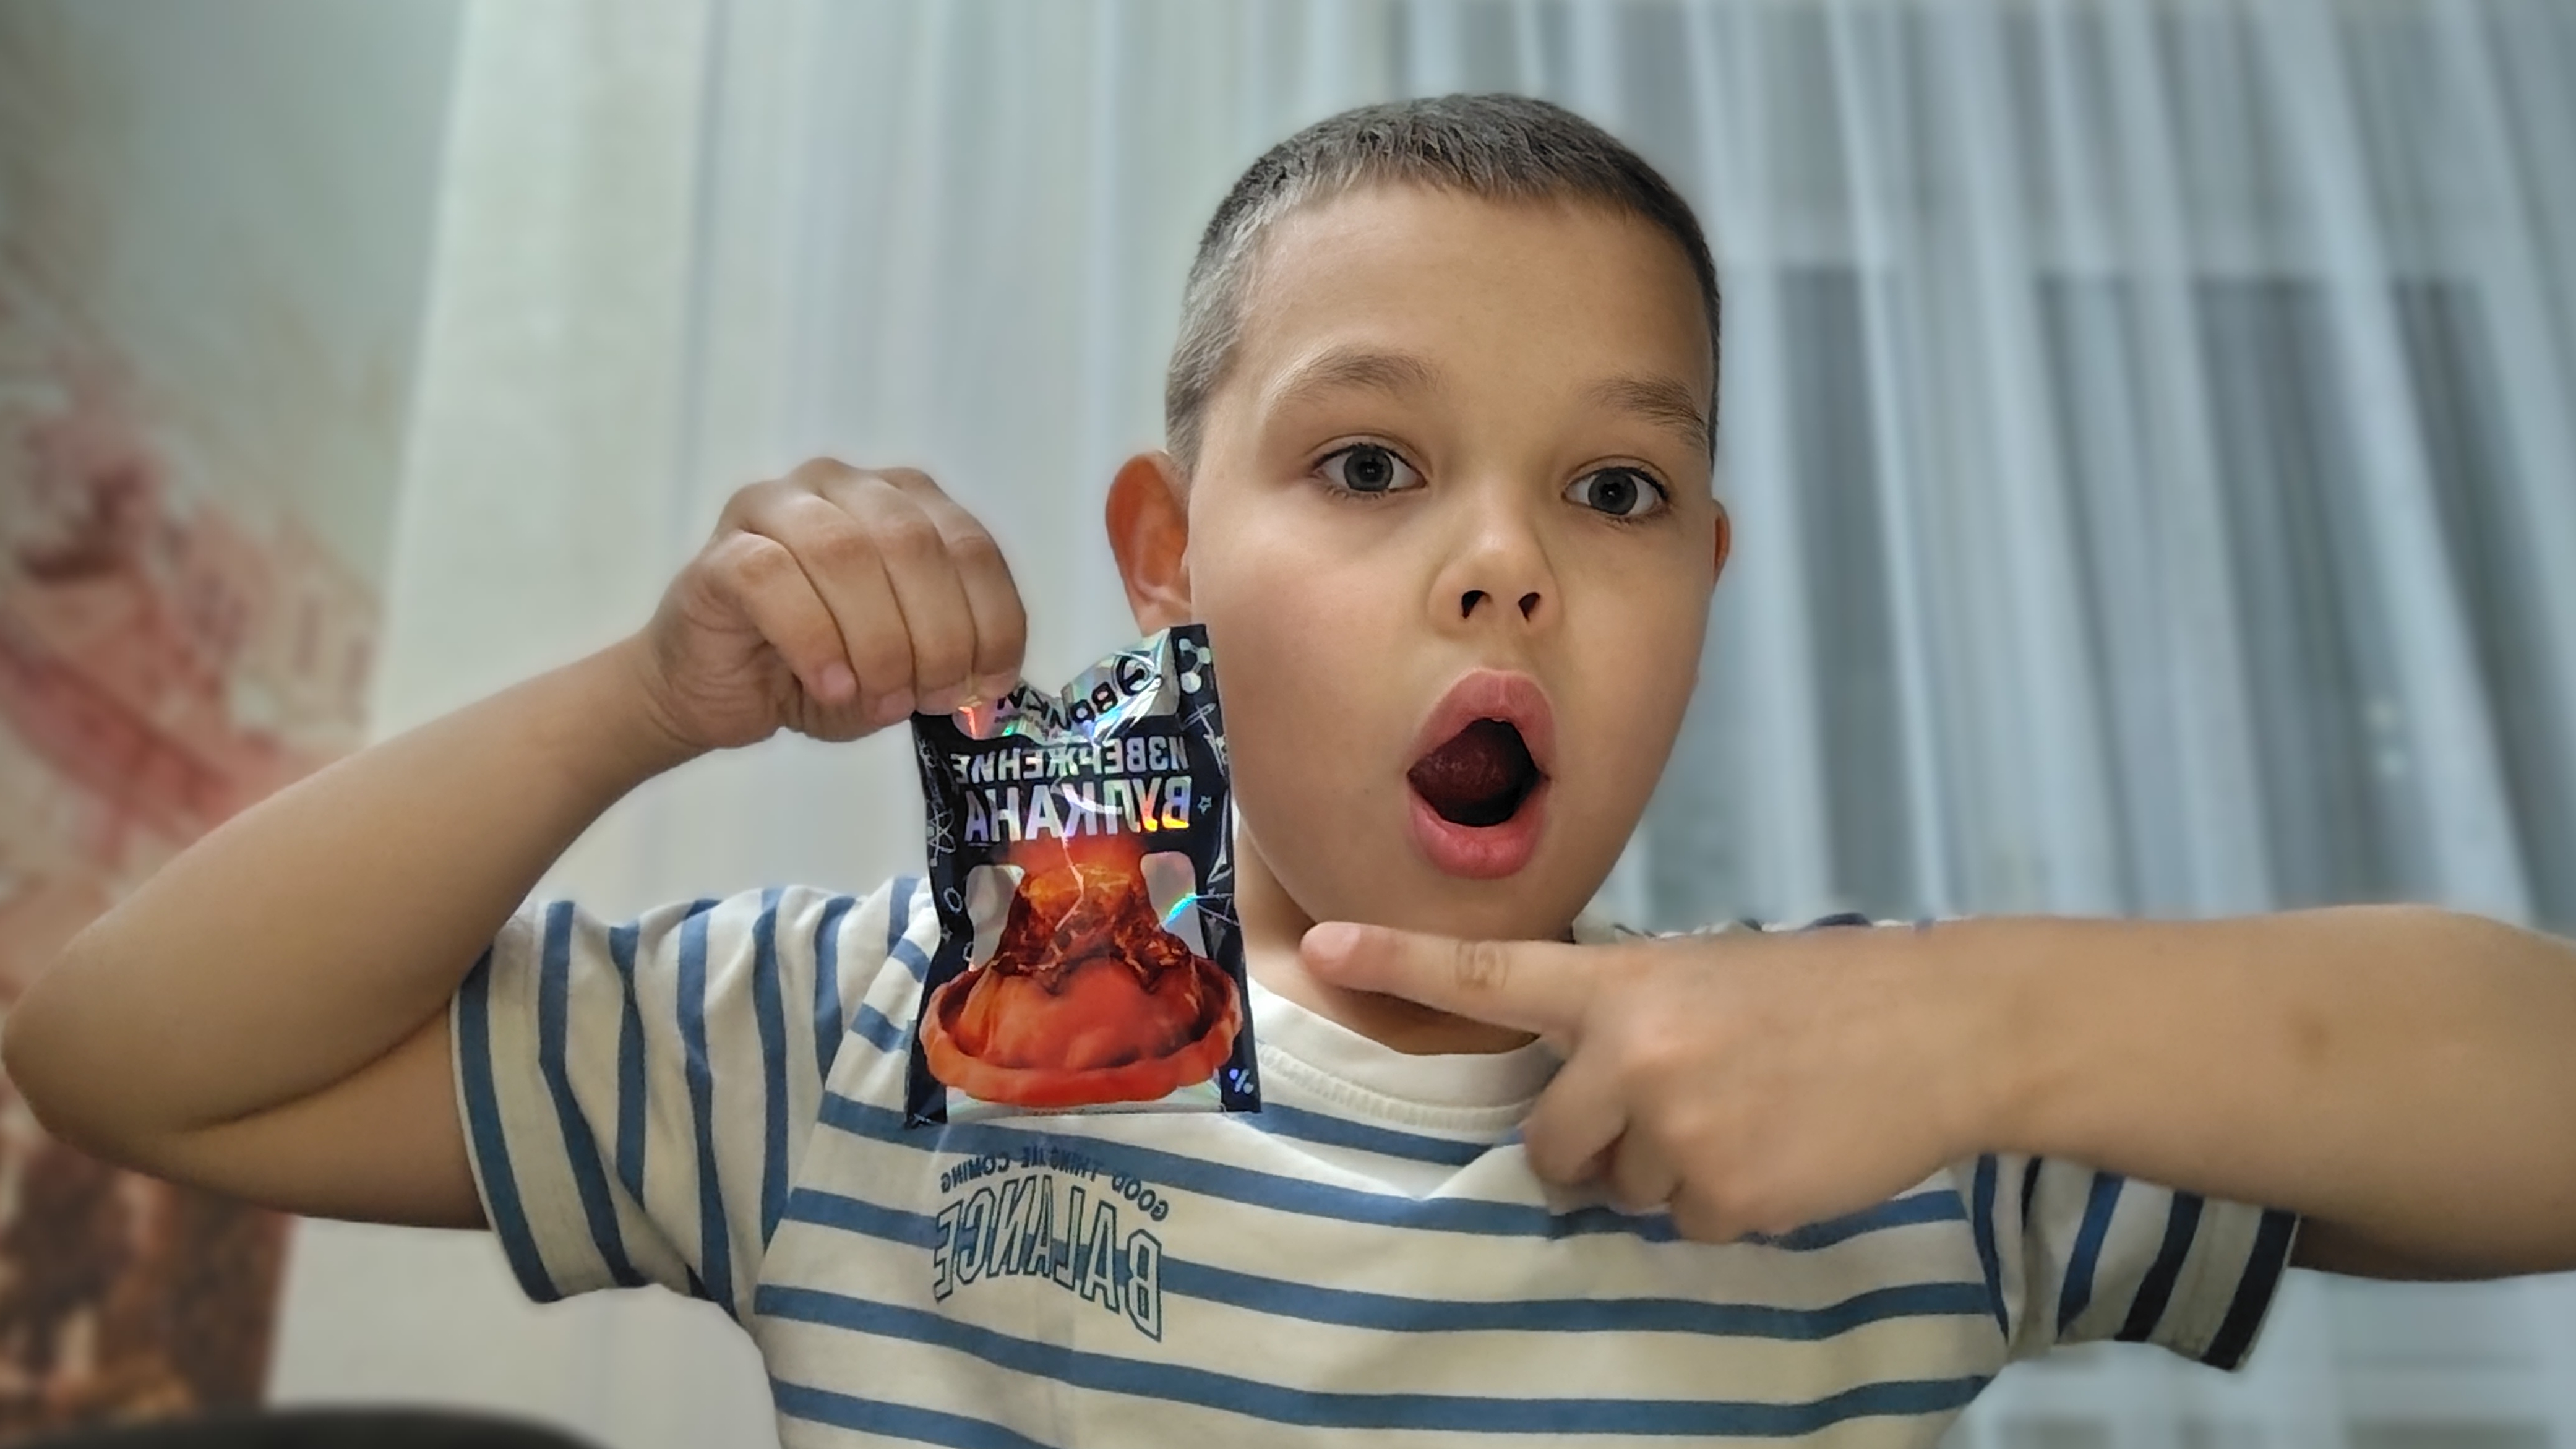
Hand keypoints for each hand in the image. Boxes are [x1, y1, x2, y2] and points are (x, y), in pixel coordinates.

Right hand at [628, 460, 1026, 752]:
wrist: (716, 690)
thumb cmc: (821, 670)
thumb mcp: (904, 672)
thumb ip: (946, 665)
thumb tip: (979, 686)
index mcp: (902, 502)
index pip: (970, 545)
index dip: (991, 619)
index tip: (986, 685)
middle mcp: (841, 487)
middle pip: (911, 542)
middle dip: (937, 633)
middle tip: (932, 697)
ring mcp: (774, 508)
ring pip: (843, 553)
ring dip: (878, 640)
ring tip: (883, 698)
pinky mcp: (720, 553)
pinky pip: (772, 580)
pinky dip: (814, 641)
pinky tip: (829, 685)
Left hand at [1300, 921, 1992, 1241]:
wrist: (1943, 1029)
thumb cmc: (1826, 997)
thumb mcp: (1708, 978)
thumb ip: (1627, 1024)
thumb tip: (1577, 1099)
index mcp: (1623, 986)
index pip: (1489, 974)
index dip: (1398, 961)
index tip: (1323, 947)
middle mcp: (1631, 1053)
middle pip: (1551, 1144)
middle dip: (1594, 1147)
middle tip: (1675, 1111)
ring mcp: (1674, 1127)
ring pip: (1626, 1191)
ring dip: (1673, 1172)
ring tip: (1753, 1115)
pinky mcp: (1724, 1194)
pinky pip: (1690, 1227)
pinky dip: (1730, 1205)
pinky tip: (1782, 1152)